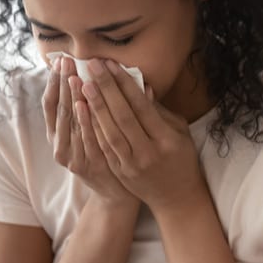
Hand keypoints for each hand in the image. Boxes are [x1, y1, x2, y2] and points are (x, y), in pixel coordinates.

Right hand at [42, 57, 137, 208]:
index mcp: (58, 134)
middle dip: (62, 83)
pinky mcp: (84, 166)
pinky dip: (83, 122)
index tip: (59, 60)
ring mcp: (70, 156)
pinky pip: (83, 139)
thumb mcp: (96, 128)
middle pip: (58, 108)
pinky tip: (83, 105)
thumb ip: (96, 104)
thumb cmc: (108, 154)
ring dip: (71, 98)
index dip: (53, 81)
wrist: (116, 193)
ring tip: (73, 76)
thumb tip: (108, 71)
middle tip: (65, 61)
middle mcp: (59, 144)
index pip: (50, 102)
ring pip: (69, 123)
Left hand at [80, 59, 207, 213]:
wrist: (176, 198)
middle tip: (92, 67)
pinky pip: (103, 147)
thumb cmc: (181, 158)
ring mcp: (132, 165)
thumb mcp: (179, 131)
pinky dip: (93, 128)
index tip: (112, 65)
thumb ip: (159, 110)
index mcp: (167, 139)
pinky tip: (82, 111)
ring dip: (94, 107)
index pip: (142, 107)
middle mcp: (148, 152)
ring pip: (109, 132)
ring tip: (82, 85)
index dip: (125, 85)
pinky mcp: (120, 172)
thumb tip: (140, 86)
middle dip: (106, 89)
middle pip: (123, 117)